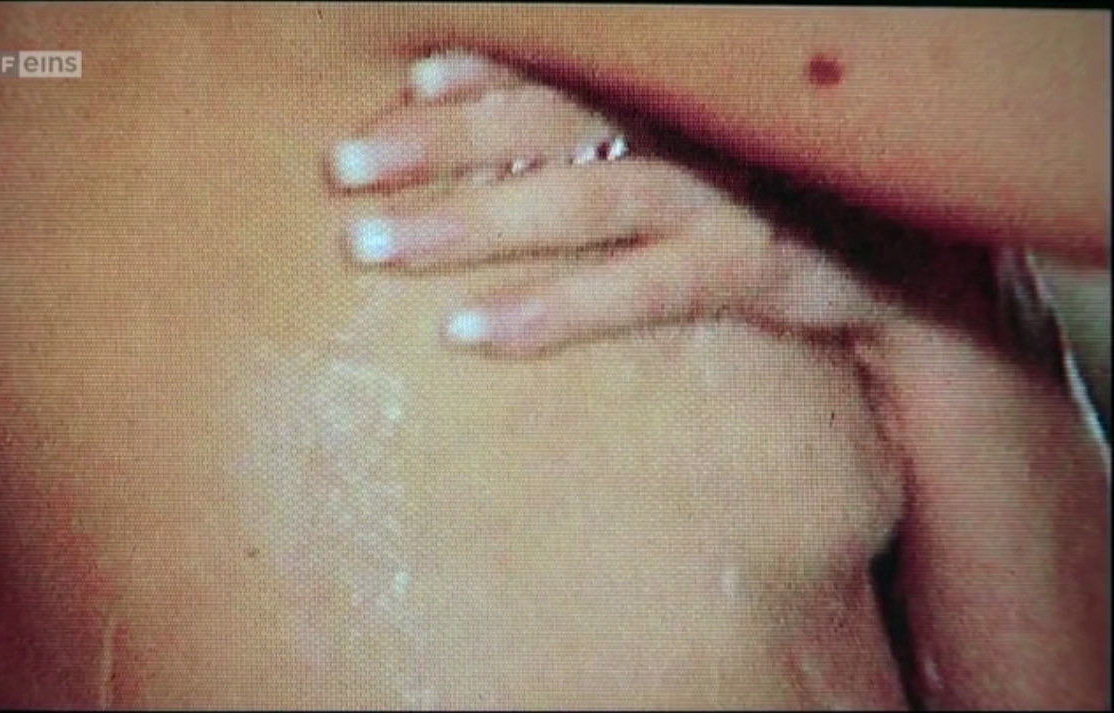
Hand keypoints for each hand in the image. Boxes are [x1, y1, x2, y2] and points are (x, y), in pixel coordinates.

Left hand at [327, 52, 892, 355]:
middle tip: (340, 174)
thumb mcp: (697, 144)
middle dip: (434, 146)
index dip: (470, 80)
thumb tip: (498, 145)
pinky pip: (636, 292)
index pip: (552, 72)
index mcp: (667, 90)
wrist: (901, 256)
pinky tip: (472, 336)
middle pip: (541, 127)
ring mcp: (717, 196)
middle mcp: (686, 128)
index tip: (394, 93)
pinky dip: (554, 311)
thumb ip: (612, 135)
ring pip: (574, 202)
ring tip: (373, 247)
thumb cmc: (773, 190)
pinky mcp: (747, 267)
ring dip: (467, 224)